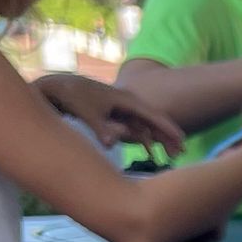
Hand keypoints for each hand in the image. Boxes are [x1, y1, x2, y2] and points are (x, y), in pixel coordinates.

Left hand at [34, 72, 185, 155]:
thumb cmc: (74, 97)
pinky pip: (135, 129)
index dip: (167, 128)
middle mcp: (128, 104)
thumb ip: (101, 129)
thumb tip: (110, 145)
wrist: (60, 86)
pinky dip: (144, 139)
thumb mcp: (87, 113)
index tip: (182, 140)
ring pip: (146, 126)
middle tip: (181, 152)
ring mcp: (122, 110)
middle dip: (167, 136)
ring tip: (171, 155)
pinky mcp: (116, 116)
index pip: (153, 115)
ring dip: (157, 140)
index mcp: (126, 100)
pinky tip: (150, 151)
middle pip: (153, 121)